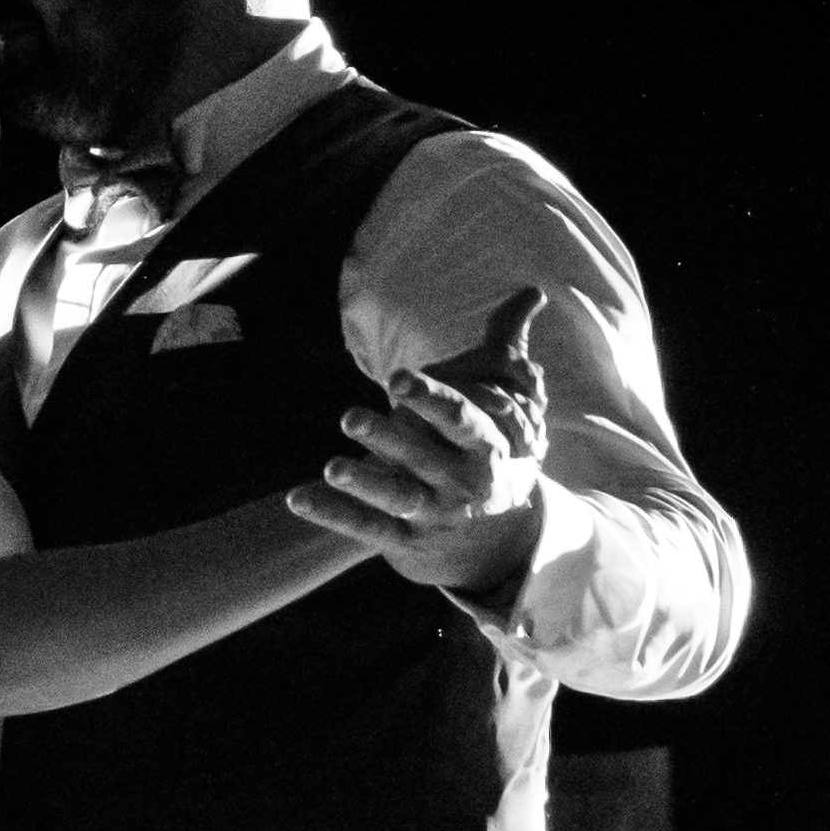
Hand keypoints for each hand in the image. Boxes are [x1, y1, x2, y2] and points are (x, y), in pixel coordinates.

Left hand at [290, 288, 550, 596]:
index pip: (462, 419)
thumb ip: (509, 346)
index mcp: (487, 447)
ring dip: (364, 483)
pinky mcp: (406, 541)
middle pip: (424, 458)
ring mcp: (436, 515)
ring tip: (332, 466)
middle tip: (349, 417)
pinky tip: (297, 498)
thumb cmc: (495, 454)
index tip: (398, 379)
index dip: (431, 399)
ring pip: (398, 498)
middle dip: (389, 439)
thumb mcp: (517, 410)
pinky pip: (367, 528)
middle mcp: (463, 484)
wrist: (501, 541)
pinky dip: (333, 516)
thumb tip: (533, 289)